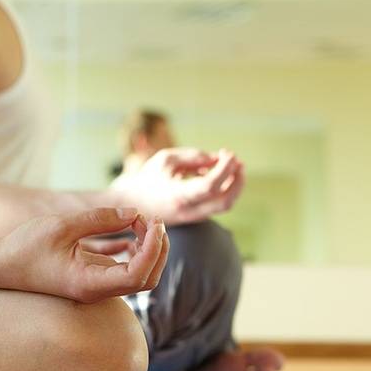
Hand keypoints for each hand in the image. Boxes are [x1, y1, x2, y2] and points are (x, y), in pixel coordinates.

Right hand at [0, 208, 168, 302]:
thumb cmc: (24, 247)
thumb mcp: (62, 226)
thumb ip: (99, 219)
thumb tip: (134, 213)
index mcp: (90, 284)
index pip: (138, 276)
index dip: (152, 249)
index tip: (151, 222)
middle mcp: (97, 290)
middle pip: (146, 279)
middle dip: (157, 249)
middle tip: (151, 220)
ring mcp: (95, 286)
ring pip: (138, 275)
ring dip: (148, 249)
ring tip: (140, 222)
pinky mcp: (91, 277)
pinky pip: (123, 269)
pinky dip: (134, 251)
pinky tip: (130, 231)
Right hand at [113, 148, 245, 224]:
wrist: (132, 203)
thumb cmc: (148, 178)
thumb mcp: (166, 159)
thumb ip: (193, 157)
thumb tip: (218, 159)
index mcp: (177, 196)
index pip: (210, 186)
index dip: (225, 169)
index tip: (229, 153)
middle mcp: (188, 211)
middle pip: (225, 201)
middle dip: (237, 180)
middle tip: (236, 160)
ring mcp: (194, 217)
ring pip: (225, 204)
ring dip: (234, 183)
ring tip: (230, 162)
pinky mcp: (197, 217)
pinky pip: (218, 203)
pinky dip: (225, 187)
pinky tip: (217, 171)